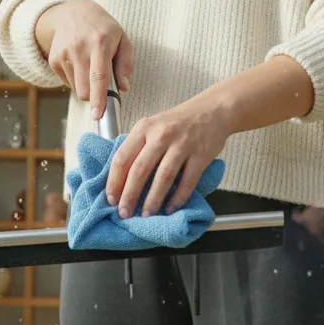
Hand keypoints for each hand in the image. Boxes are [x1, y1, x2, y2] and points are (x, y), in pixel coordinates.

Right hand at [37, 0, 133, 119]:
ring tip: (89, 66)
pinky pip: (67, 82)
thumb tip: (123, 88)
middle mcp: (79, 48)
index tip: (98, 114)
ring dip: (85, 85)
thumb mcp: (123, 40)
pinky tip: (79, 64)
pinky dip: (75, 79)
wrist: (74, 13)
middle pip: (84, 89)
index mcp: (100, 43)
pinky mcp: (53, 59)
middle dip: (94, 95)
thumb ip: (125, 65)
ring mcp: (64, 54)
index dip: (99, 98)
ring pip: (76, 88)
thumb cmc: (104, 29)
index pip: (99, 76)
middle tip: (101, 84)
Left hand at [106, 96, 231, 218]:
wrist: (213, 110)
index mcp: (144, 128)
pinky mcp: (201, 155)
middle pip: (140, 170)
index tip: (110, 199)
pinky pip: (187, 181)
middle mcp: (161, 135)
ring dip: (152, 200)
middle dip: (130, 195)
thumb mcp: (152, 126)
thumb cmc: (178, 122)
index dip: (114, 182)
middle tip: (124, 213)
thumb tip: (120, 180)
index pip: (122, 158)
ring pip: (163, 177)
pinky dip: (178, 198)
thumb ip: (137, 146)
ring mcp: (182, 144)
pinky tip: (170, 208)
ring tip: (146, 215)